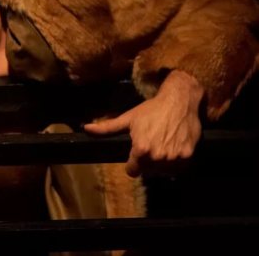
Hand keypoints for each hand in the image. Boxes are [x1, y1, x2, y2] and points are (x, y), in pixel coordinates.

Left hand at [84, 70, 203, 176]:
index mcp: (141, 150)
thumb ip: (107, 128)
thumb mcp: (128, 118)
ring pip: (163, 171)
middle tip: (149, 146)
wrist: (179, 101)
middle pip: (148, 171)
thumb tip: (86, 129)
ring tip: (160, 147)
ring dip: (161, 164)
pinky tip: (171, 149)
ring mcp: (174, 158)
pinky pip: (178, 168)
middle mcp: (157, 157)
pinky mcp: (188, 156)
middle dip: (146, 162)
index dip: (132, 164)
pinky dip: (174, 163)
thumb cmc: (151, 109)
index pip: (133, 171)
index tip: (135, 156)